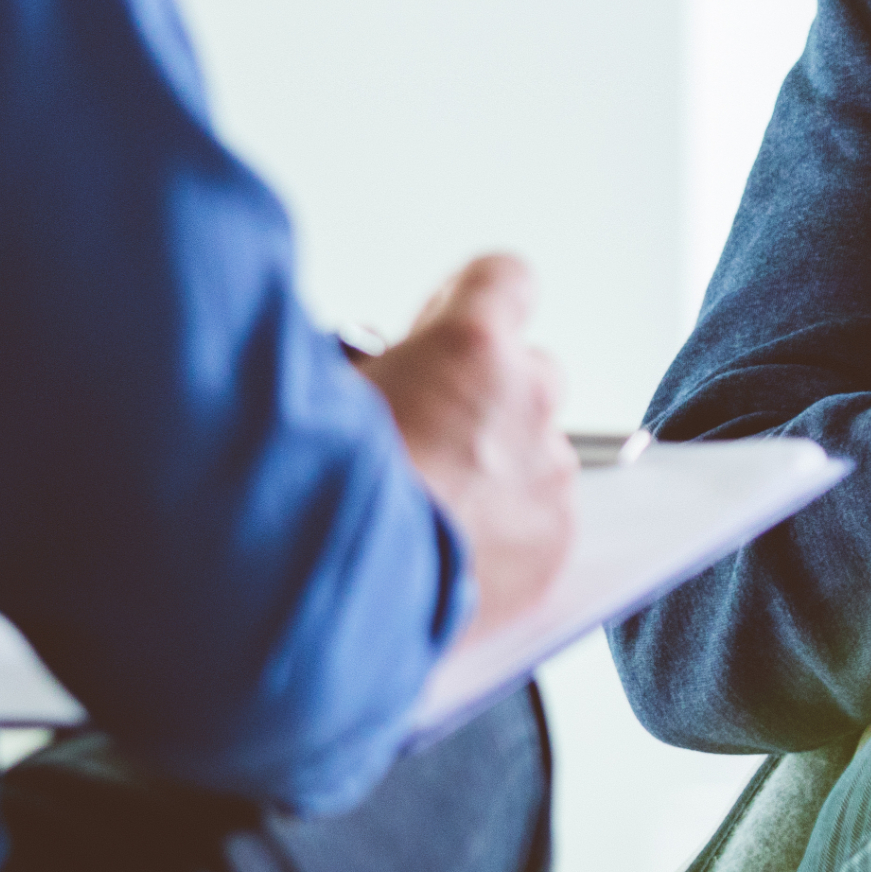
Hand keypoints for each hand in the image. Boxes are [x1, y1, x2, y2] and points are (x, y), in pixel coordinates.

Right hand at [357, 253, 578, 640]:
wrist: (338, 592)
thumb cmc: (314, 490)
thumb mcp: (324, 394)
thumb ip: (366, 365)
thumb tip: (369, 366)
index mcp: (470, 345)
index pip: (507, 279)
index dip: (474, 302)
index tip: (447, 329)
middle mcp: (526, 399)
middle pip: (534, 373)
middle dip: (490, 396)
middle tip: (432, 434)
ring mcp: (550, 473)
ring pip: (540, 454)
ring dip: (500, 469)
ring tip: (435, 509)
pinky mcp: (556, 542)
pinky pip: (544, 521)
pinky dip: (510, 531)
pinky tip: (453, 550)